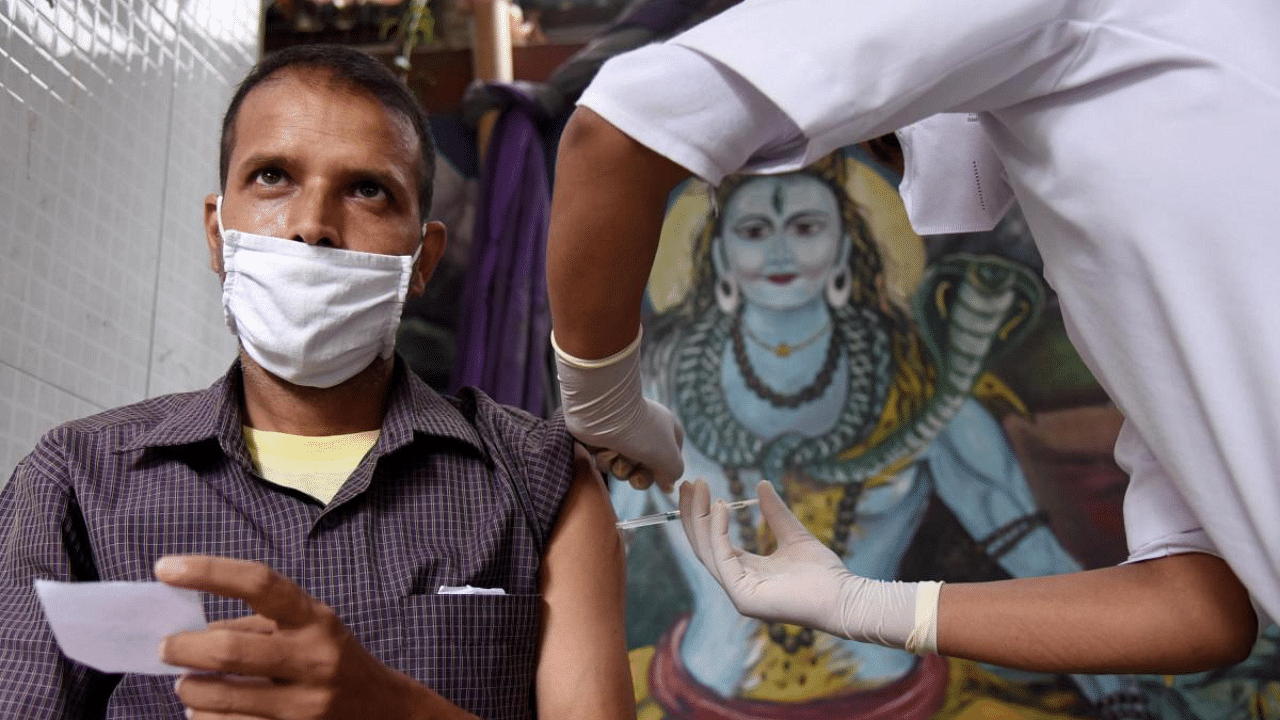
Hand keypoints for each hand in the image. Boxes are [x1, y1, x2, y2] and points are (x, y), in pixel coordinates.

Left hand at [155, 556, 456, 719]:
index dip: (209, 571)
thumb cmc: (330, 659)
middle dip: (183, 648)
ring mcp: (305, 705)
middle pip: (229, 650)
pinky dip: (205, 718)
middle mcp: (314, 659)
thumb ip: (255, 624)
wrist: (382, 710)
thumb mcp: (306, 628)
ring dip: (189, 690)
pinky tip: (207, 710)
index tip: (166, 568)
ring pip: (220, 699)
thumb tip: (191, 627)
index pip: (259, 583)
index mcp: (314, 620)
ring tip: (188, 683)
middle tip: (167, 646)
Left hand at [553, 331, 683, 490]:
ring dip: (620, 467)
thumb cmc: (641, 433)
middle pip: (646, 470)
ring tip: (616, 453)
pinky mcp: (602, 439)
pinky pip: (606, 461)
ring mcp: (623, 435)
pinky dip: (604, 459)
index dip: (665, 472)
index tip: (659, 478)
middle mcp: (646, 432)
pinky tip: (603, 448)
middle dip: (639, 475)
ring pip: (623, 468)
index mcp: (667, 430)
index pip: (672, 460)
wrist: (603, 412)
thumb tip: (667, 485)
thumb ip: (674, 473)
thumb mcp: (669, 458)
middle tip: (635, 473)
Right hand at [679, 479, 921, 648]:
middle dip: (692, 513)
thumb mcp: (794, 535)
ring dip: (700, 517)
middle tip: (687, 483)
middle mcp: (737, 583)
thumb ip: (776, 513)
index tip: (697, 486)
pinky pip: (723, 558)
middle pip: (703, 546)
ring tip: (700, 488)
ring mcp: (738, 593)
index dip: (703, 515)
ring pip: (707, 551)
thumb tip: (762, 484)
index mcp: (746, 571)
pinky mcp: (743, 597)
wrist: (844, 597)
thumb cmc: (824, 574)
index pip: (714, 542)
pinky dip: (719, 531)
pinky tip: (721, 507)